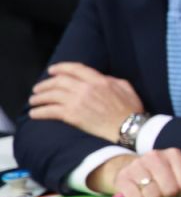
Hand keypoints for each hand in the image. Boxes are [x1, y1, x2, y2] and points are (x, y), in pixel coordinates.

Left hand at [28, 62, 143, 140]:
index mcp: (99, 80)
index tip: (52, 70)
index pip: (75, 69)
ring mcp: (77, 102)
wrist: (129, 128)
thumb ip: (112, 80)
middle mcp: (85, 88)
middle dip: (45, 84)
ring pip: (51, 95)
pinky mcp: (72, 116)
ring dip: (39, 97)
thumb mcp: (126, 88)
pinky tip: (34, 113)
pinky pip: (50, 111)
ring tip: (33, 101)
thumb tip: (102, 78)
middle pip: (58, 81)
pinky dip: (40, 112)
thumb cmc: (131, 110)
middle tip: (38, 88)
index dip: (61, 68)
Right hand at [87, 148, 180, 196]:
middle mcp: (155, 156)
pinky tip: (140, 195)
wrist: (133, 170)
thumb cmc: (163, 177)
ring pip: (153, 196)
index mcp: (174, 155)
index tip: (179, 193)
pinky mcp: (122, 177)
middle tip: (164, 196)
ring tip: (152, 195)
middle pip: (170, 191)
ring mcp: (137, 165)